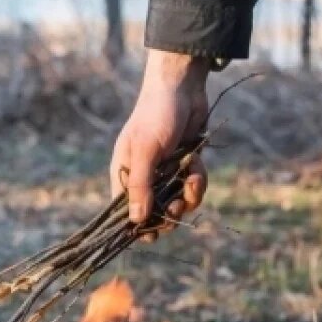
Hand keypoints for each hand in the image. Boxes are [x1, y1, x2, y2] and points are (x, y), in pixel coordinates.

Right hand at [110, 50, 209, 224]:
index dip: (137, 226)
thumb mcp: (146, 151)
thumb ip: (141, 186)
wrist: (183, 87)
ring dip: (188, 195)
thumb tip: (135, 221)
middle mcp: (143, 177)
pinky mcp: (184, 165)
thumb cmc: (157, 115)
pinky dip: (197, 180)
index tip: (152, 234)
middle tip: (178, 205)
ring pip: (177, 202)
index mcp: (124, 174)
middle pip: (154, 213)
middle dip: (169, 212)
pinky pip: (192, 187)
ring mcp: (165, 172)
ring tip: (192, 178)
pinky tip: (197, 164)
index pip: (125, 211)